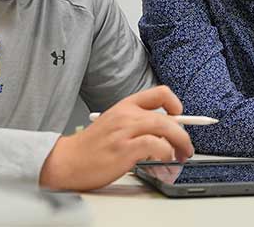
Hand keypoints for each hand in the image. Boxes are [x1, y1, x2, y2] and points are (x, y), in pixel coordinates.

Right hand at [39, 86, 193, 190]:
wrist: (67, 161)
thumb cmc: (90, 147)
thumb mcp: (114, 124)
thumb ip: (137, 123)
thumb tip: (165, 130)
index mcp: (125, 105)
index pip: (159, 93)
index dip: (175, 103)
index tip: (180, 115)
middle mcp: (126, 114)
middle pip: (167, 115)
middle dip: (183, 133)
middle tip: (186, 146)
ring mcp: (125, 131)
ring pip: (165, 127)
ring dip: (179, 143)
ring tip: (179, 156)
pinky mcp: (125, 150)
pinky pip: (156, 145)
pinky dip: (166, 153)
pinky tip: (163, 160)